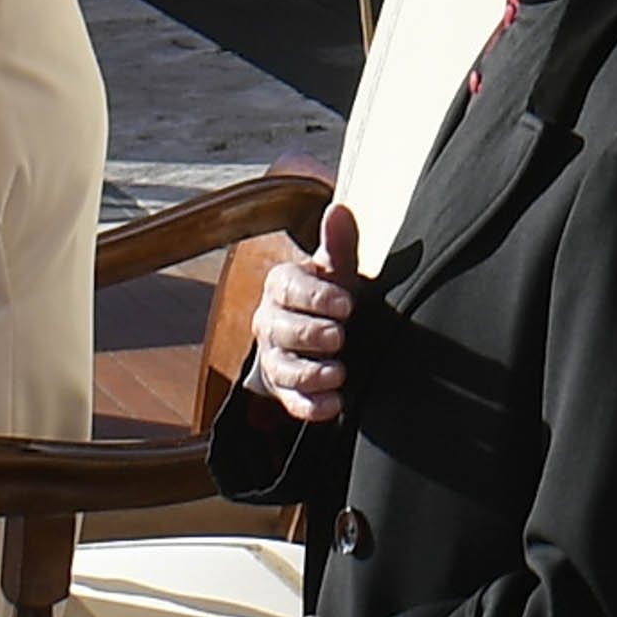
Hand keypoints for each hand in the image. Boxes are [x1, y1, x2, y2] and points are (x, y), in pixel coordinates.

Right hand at [248, 205, 357, 424]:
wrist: (316, 332)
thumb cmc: (328, 294)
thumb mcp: (336, 269)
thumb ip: (339, 244)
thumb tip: (340, 209)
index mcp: (281, 286)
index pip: (289, 288)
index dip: (317, 297)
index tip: (347, 303)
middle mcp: (270, 321)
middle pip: (282, 329)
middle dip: (311, 334)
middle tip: (340, 336)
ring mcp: (274, 357)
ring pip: (282, 368)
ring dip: (310, 373)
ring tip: (339, 372)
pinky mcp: (284, 389)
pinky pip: (291, 401)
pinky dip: (311, 406)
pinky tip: (335, 404)